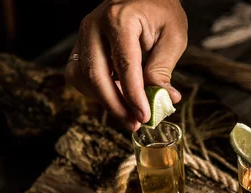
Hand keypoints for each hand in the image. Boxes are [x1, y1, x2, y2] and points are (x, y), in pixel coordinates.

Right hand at [65, 0, 186, 130]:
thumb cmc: (161, 11)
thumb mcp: (173, 37)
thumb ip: (163, 69)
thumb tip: (163, 100)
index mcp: (120, 19)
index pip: (124, 65)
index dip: (134, 96)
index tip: (144, 117)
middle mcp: (94, 26)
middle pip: (96, 75)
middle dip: (115, 106)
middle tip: (134, 123)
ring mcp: (84, 35)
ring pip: (82, 78)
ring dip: (103, 101)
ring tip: (127, 112)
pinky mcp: (81, 44)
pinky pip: (78, 74)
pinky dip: (94, 91)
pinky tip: (115, 96)